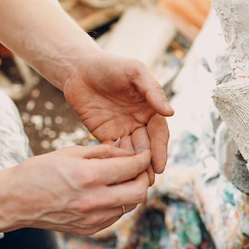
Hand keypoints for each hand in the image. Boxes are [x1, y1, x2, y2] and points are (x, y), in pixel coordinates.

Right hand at [8, 145, 150, 235]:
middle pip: (139, 192)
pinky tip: (107, 192)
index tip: (145, 153)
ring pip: (130, 205)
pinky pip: (116, 215)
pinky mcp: (90, 229)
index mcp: (88, 176)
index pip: (131, 168)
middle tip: (138, 168)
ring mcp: (93, 218)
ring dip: (132, 191)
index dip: (143, 158)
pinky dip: (119, 202)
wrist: (15, 201)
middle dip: (144, 177)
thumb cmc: (40, 171)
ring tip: (123, 179)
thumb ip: (104, 152)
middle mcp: (93, 200)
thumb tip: (129, 153)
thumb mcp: (71, 153)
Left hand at [61, 52, 173, 177]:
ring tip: (135, 184)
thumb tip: (171, 113)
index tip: (160, 165)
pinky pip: (113, 152)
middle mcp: (140, 121)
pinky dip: (116, 163)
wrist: (78, 68)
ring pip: (132, 153)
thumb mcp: (135, 71)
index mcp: (151, 108)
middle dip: (149, 164)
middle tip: (148, 181)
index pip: (159, 132)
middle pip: (147, 146)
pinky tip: (117, 175)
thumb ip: (153, 91)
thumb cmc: (110, 65)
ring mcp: (123, 129)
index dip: (160, 149)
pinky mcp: (105, 135)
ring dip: (134, 168)